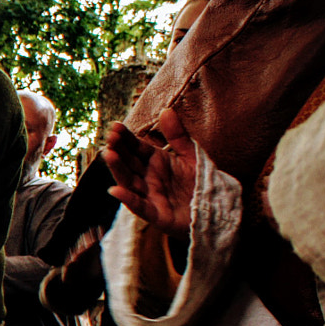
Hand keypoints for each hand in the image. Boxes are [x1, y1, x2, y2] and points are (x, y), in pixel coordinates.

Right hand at [102, 109, 195, 232]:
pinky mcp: (156, 215)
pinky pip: (140, 207)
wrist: (215, 209)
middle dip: (118, 151)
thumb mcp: (191, 155)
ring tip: (109, 155)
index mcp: (155, 162)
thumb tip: (166, 110)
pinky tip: (115, 190)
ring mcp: (150, 196)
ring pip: (129, 182)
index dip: (126, 138)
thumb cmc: (200, 182)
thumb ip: (178, 135)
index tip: (115, 126)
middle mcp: (148, 178)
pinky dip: (128, 199)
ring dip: (118, 170)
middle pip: (129, 164)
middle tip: (110, 138)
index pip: (136, 148)